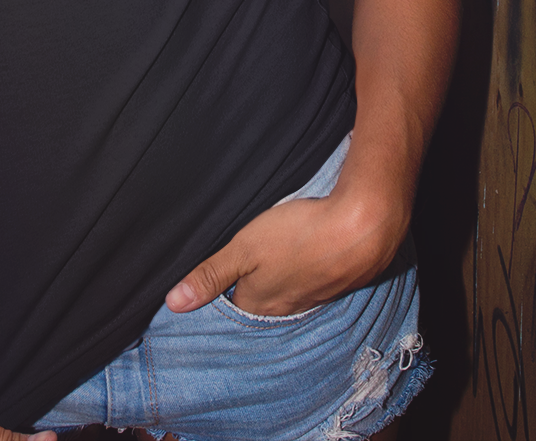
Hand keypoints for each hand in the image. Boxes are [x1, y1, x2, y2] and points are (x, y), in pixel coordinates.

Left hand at [163, 181, 408, 317]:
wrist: (362, 228)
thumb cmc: (298, 235)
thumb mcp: (245, 249)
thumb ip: (210, 274)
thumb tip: (173, 303)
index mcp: (260, 302)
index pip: (231, 307)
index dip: (220, 291)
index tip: (211, 280)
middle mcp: (287, 307)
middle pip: (259, 302)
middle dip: (248, 289)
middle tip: (240, 270)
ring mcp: (315, 296)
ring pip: (287, 293)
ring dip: (279, 280)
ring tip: (271, 263)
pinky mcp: (337, 280)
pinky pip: (313, 282)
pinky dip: (306, 272)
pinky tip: (306, 257)